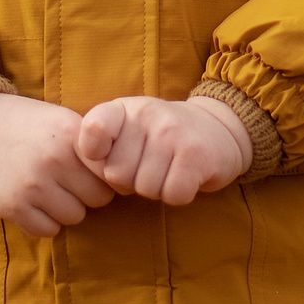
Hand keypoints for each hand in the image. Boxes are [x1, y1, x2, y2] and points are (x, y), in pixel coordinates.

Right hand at [0, 93, 117, 236]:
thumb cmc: (29, 125)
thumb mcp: (63, 121)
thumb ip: (92, 146)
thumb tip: (127, 177)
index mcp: (71, 136)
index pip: (111, 173)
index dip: (106, 176)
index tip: (95, 174)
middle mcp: (53, 160)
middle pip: (98, 200)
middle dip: (87, 193)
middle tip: (69, 181)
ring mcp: (31, 185)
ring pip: (74, 217)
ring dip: (66, 207)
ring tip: (49, 187)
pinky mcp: (12, 206)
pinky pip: (47, 231)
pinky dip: (44, 221)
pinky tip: (33, 200)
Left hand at [75, 95, 252, 206]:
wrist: (219, 129)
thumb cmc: (163, 136)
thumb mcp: (130, 127)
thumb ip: (103, 142)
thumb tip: (84, 174)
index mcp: (124, 109)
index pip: (91, 131)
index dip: (94, 155)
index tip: (106, 156)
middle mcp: (147, 115)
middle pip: (117, 175)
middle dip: (132, 181)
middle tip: (150, 167)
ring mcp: (172, 133)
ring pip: (145, 189)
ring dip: (157, 189)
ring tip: (169, 169)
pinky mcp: (195, 155)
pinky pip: (173, 195)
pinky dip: (179, 194)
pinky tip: (185, 177)